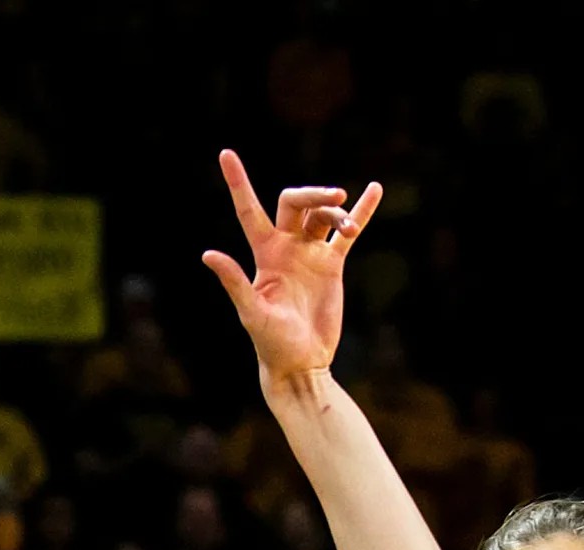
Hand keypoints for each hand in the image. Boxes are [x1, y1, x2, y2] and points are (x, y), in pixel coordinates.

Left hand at [200, 149, 378, 380]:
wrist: (301, 361)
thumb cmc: (270, 342)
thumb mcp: (251, 312)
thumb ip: (234, 282)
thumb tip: (209, 254)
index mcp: (263, 254)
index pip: (249, 210)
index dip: (238, 183)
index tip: (226, 154)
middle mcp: (285, 248)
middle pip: (296, 202)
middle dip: (313, 194)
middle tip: (334, 197)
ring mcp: (309, 254)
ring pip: (322, 215)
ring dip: (338, 213)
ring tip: (350, 228)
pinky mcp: (331, 264)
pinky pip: (348, 231)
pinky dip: (362, 210)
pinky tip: (374, 190)